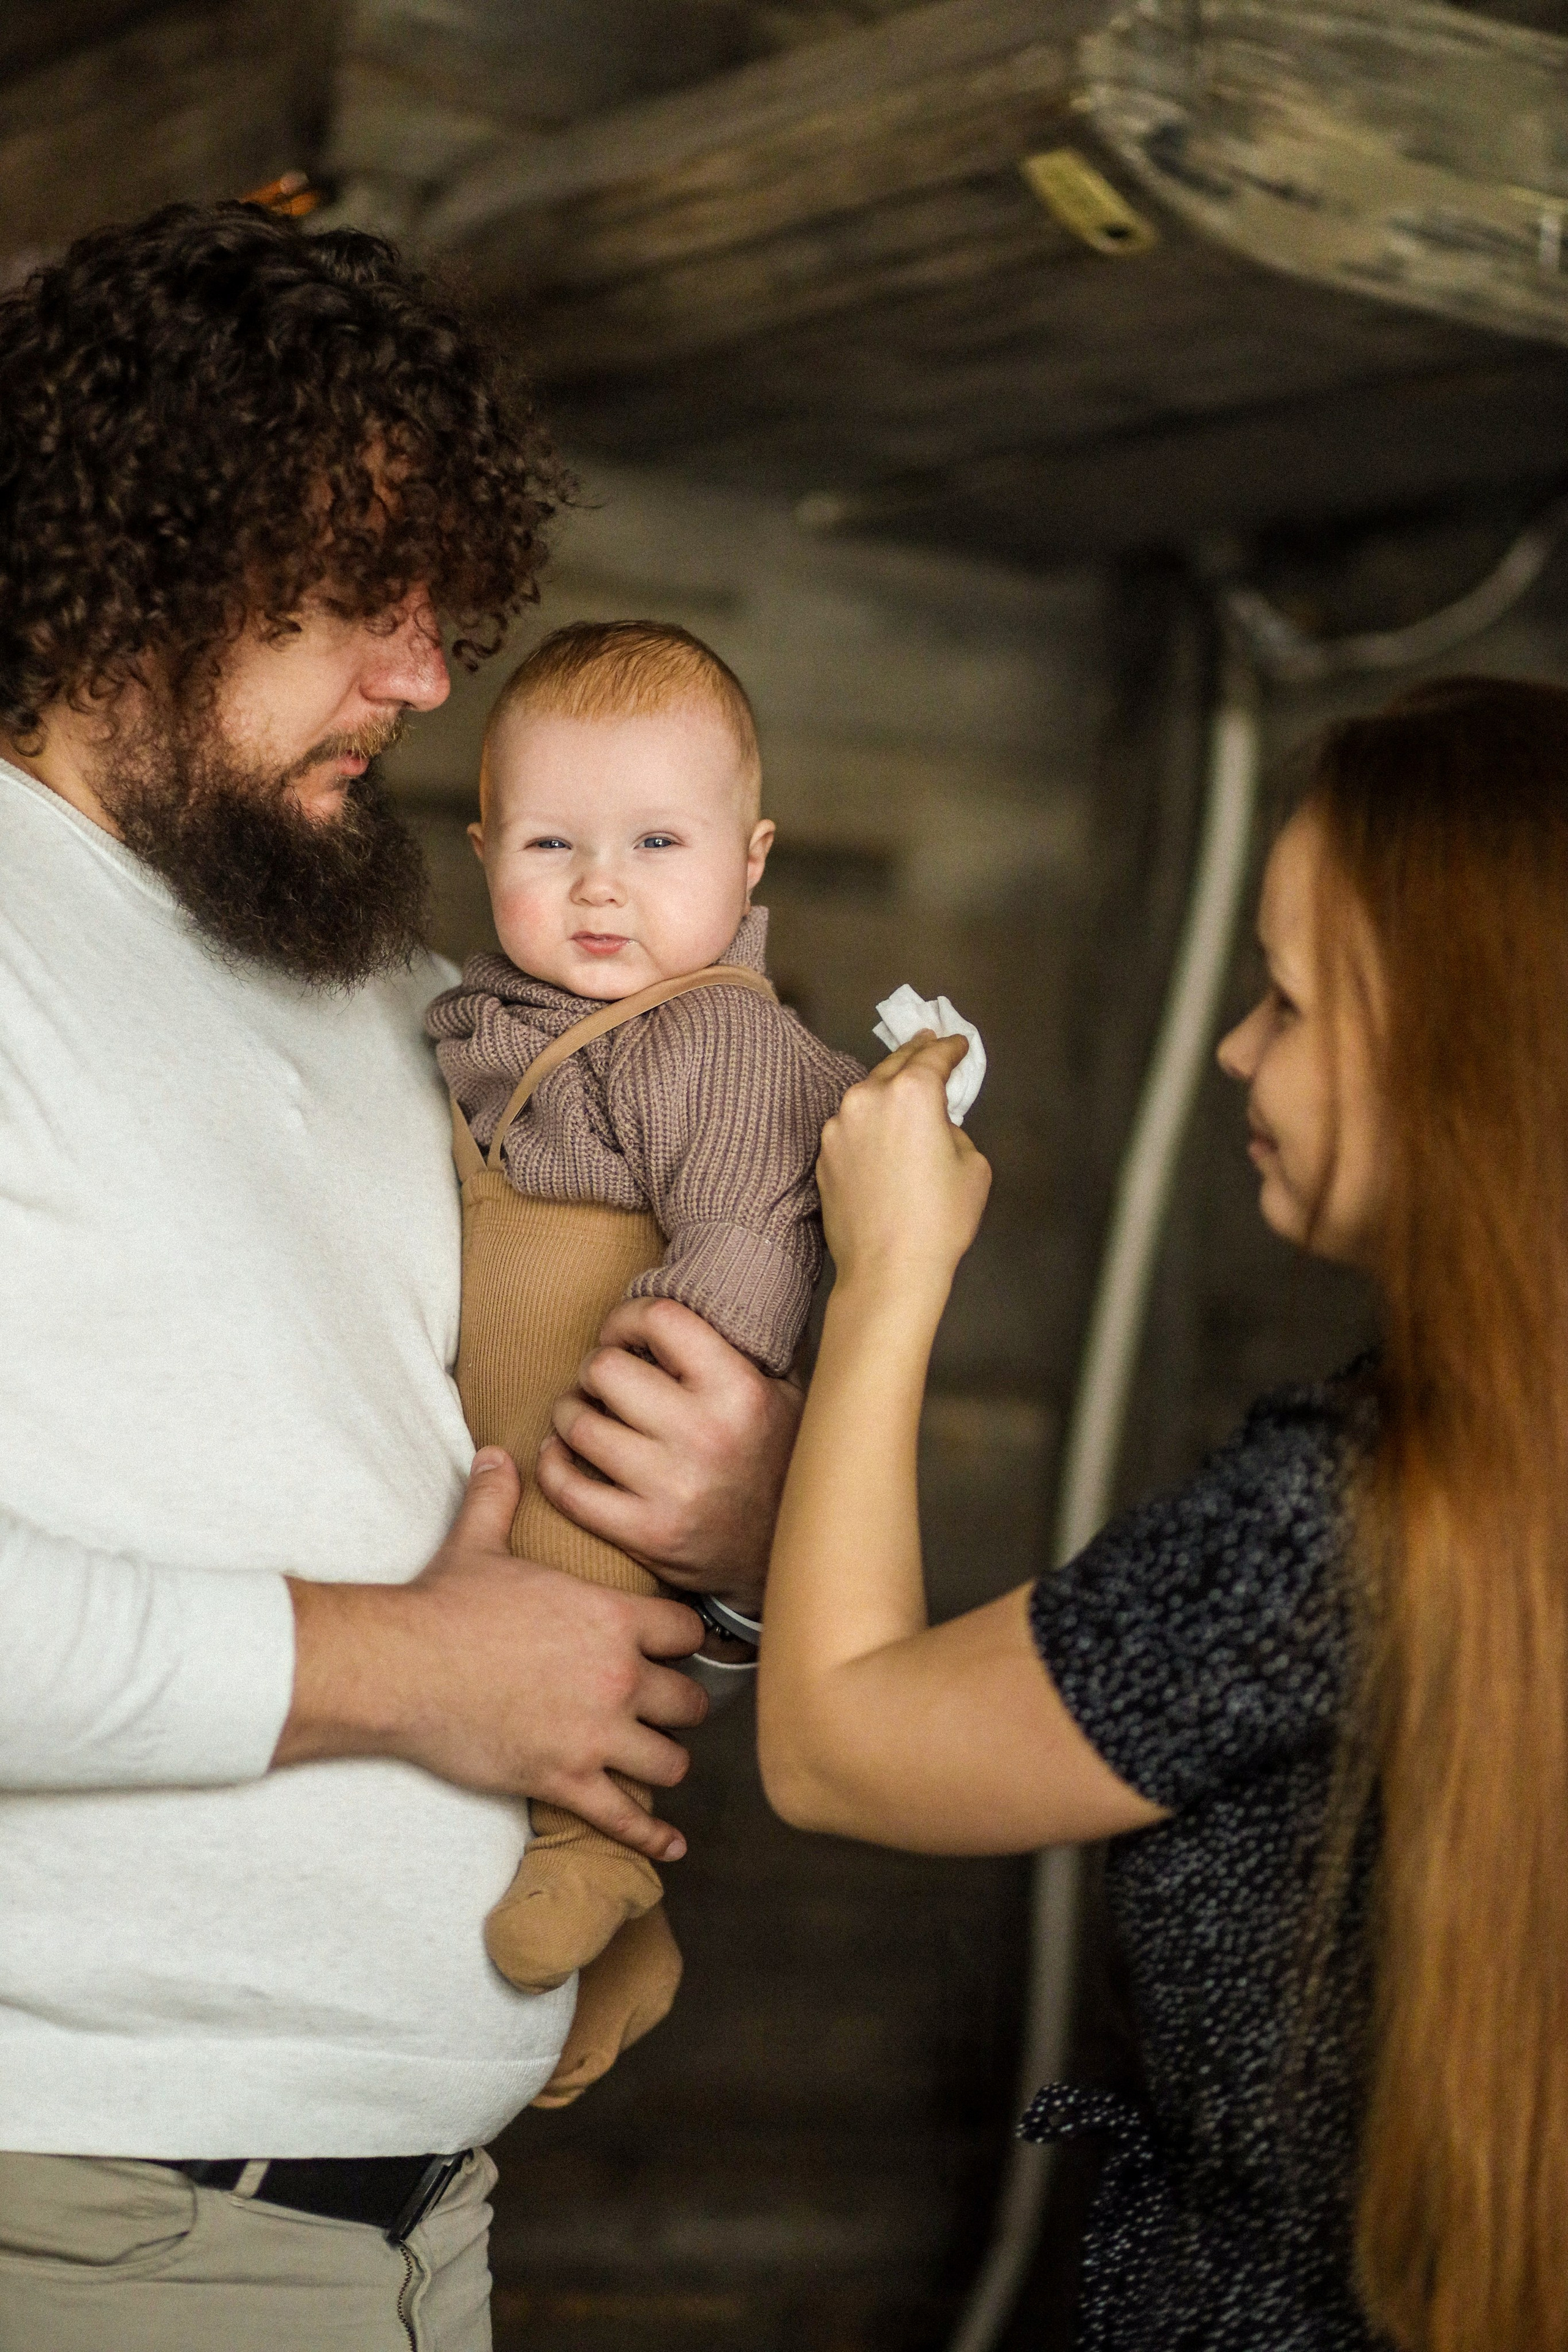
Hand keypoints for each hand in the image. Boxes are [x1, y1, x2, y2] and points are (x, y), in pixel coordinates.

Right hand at [276, 1450, 707, 1860]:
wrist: (400, 1666)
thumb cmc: (443, 1605)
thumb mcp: (478, 1542)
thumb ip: (498, 1497)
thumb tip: (495, 1452)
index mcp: (610, 1619)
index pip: (686, 1632)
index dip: (683, 1642)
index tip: (678, 1649)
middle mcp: (617, 1677)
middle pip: (689, 1701)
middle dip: (680, 1706)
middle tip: (667, 1708)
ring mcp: (594, 1735)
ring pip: (669, 1762)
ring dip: (664, 1762)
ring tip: (655, 1760)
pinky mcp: (564, 1780)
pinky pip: (625, 1819)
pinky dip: (652, 1837)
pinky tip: (672, 1846)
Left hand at [535, 1296, 802, 1614]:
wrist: (786, 1557)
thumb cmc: (779, 1462)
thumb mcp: (785, 1392)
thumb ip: (744, 1343)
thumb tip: (693, 1285)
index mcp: (740, 1391)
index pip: (659, 1319)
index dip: (626, 1317)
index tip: (622, 1333)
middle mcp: (705, 1436)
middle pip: (604, 1369)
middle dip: (595, 1368)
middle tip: (604, 1381)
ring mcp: (672, 1488)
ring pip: (578, 1424)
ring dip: (570, 1412)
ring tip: (583, 1414)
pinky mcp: (646, 1534)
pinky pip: (568, 1488)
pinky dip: (552, 1464)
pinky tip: (562, 1453)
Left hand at [818, 1033, 990, 1295]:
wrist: (887, 1270)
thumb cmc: (940, 1219)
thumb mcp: (972, 1165)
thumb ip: (952, 1129)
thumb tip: (932, 1126)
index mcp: (911, 1093)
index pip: (934, 1057)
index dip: (951, 1048)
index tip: (958, 1043)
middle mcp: (867, 1098)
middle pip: (894, 1064)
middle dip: (915, 1052)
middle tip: (927, 1040)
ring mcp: (837, 1126)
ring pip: (866, 1094)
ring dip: (886, 1087)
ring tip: (902, 1088)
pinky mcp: (823, 1154)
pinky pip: (850, 1126)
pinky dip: (866, 1122)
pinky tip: (879, 1136)